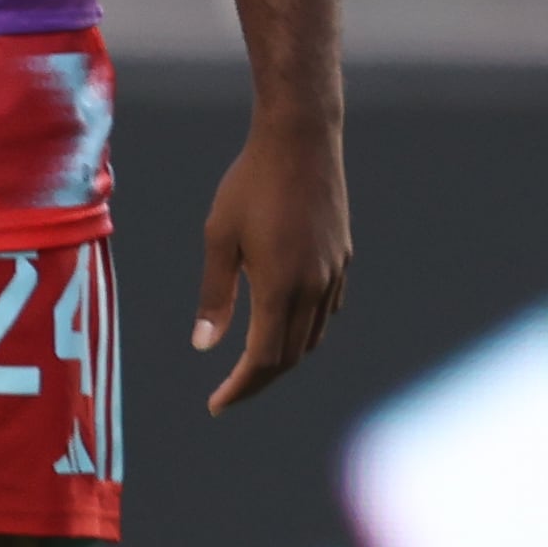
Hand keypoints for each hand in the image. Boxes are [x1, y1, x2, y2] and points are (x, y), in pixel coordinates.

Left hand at [193, 113, 348, 413]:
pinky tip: (282, 326)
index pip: (264, 358)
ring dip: (282, 358)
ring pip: (312, 335)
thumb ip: (214, 295)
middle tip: (227, 395)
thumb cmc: (249, 185)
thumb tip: (205, 346)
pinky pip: (326, 309)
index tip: (215, 405)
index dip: (240, 387)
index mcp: (281, 287)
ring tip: (250, 368)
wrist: (301, 142)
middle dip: (258, 381)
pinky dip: (303, 329)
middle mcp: (314, 287)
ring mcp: (334, 272)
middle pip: (290, 355)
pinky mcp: (342, 258)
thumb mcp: (218, 238)